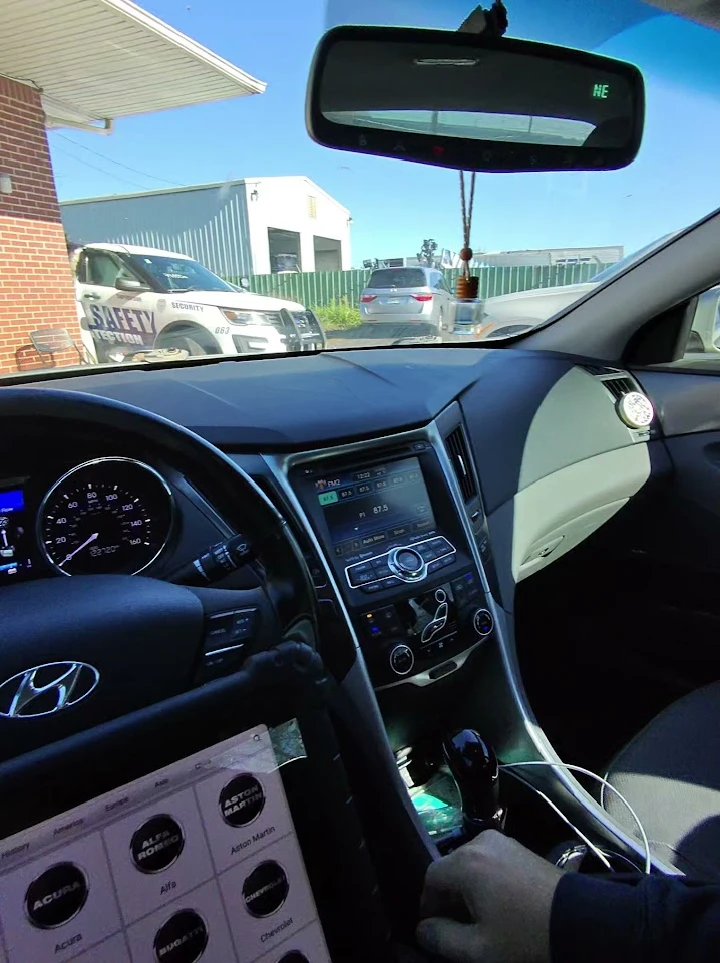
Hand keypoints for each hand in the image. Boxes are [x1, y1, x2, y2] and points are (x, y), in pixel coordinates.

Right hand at [416, 830, 562, 962]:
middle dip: (449, 899)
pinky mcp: (522, 850)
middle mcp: (481, 843)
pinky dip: (487, 883)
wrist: (581, 923)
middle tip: (458, 930)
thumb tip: (423, 929)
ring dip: (469, 891)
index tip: (434, 930)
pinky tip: (500, 907)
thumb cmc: (525, 937)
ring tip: (481, 921)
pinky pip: (491, 863)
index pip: (430, 878)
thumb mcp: (479, 949)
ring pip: (471, 866)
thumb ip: (442, 938)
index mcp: (466, 862)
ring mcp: (505, 843)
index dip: (428, 905)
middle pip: (451, 869)